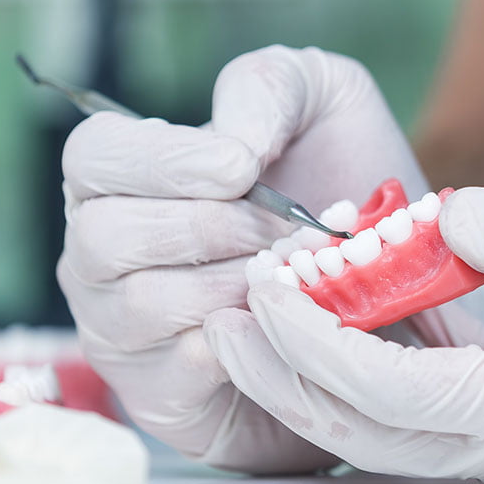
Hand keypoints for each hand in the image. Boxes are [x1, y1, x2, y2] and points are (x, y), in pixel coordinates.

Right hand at [58, 45, 464, 471]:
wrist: (390, 282)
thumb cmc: (342, 183)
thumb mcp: (323, 103)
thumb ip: (268, 89)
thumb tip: (231, 144)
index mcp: (126, 175)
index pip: (92, 155)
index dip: (161, 160)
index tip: (240, 168)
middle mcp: (103, 252)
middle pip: (106, 235)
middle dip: (213, 226)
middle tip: (286, 229)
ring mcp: (122, 328)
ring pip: (144, 304)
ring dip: (236, 283)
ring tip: (297, 272)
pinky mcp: (161, 395)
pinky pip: (179, 371)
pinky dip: (246, 340)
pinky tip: (289, 319)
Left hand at [205, 183, 483, 483]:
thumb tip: (446, 218)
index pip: (390, 391)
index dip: (311, 342)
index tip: (264, 284)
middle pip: (374, 437)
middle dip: (290, 377)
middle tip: (233, 309)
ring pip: (401, 444)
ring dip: (326, 386)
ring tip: (276, 324)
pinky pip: (447, 432)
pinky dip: (385, 391)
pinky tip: (368, 342)